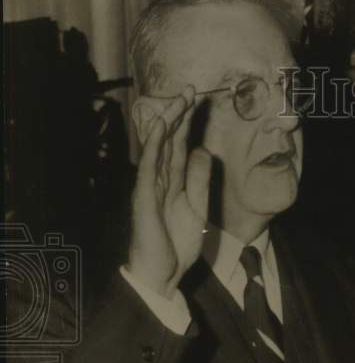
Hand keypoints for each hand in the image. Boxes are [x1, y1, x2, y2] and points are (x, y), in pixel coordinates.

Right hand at [125, 87, 211, 297]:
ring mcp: (149, 187)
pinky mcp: (144, 198)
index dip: (189, 123)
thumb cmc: (177, 243)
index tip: (200, 101)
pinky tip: (161, 128)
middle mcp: (159, 179)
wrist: (163, 273)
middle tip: (191, 89)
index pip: (182, 145)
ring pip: (158, 148)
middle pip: (170, 140)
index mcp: (173, 181)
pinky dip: (154, 147)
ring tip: (178, 100)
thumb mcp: (197, 206)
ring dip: (168, 123)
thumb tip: (202, 150)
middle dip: (179, 114)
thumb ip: (199, 179)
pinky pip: (148, 167)